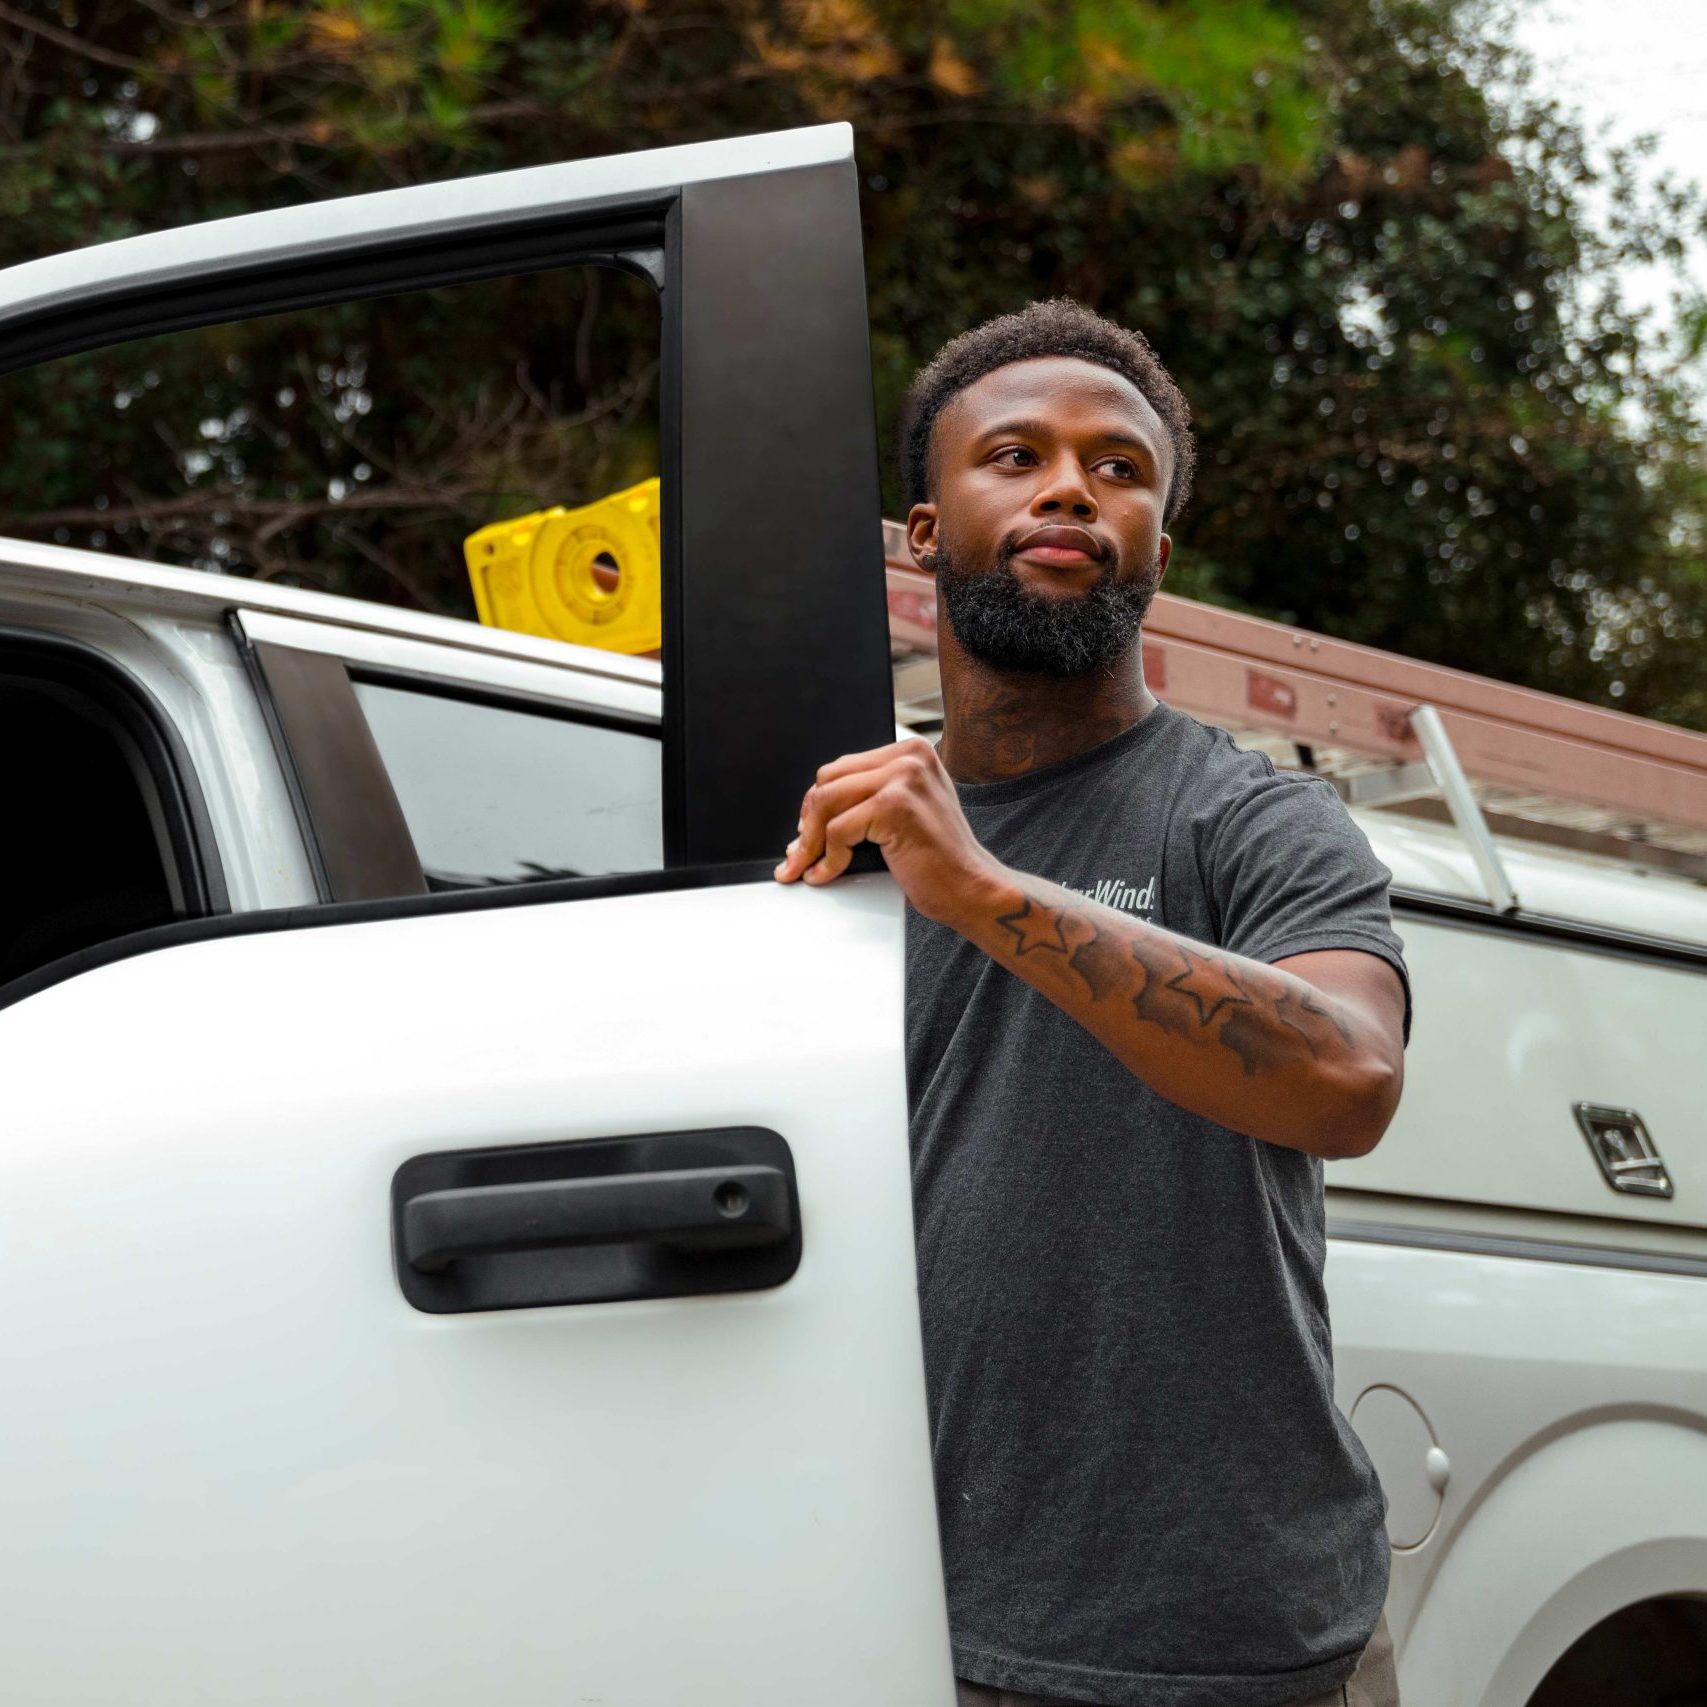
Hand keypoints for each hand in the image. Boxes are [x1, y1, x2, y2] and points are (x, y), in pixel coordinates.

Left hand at [773, 737, 1005, 926]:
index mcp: (913, 752)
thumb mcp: (907, 812)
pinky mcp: (895, 806)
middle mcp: (910, 757)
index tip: (805, 831)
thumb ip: (870, 798)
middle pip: (829, 779)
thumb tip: (810, 814)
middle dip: (808, 820)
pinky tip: (829, 874)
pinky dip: (828, 858)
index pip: (843, 767)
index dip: (818, 802)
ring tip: (806, 865)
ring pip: (827, 802)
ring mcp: (904, 778)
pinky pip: (837, 829)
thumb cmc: (940, 860)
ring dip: (810, 841)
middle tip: (800, 852)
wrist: (973, 889)